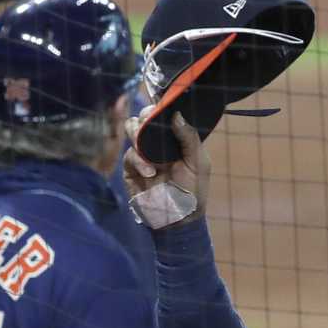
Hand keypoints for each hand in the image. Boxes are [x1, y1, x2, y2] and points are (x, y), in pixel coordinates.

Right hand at [123, 113, 209, 229]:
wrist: (179, 219)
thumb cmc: (194, 191)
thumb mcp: (198, 163)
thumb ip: (189, 138)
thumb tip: (176, 114)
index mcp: (173, 137)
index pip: (161, 113)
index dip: (158, 107)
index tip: (160, 107)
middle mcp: (156, 142)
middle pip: (142, 117)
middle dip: (144, 118)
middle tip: (150, 123)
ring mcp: (142, 154)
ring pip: (130, 130)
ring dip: (138, 135)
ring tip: (148, 150)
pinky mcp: (131, 169)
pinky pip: (129, 156)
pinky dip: (138, 162)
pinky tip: (150, 172)